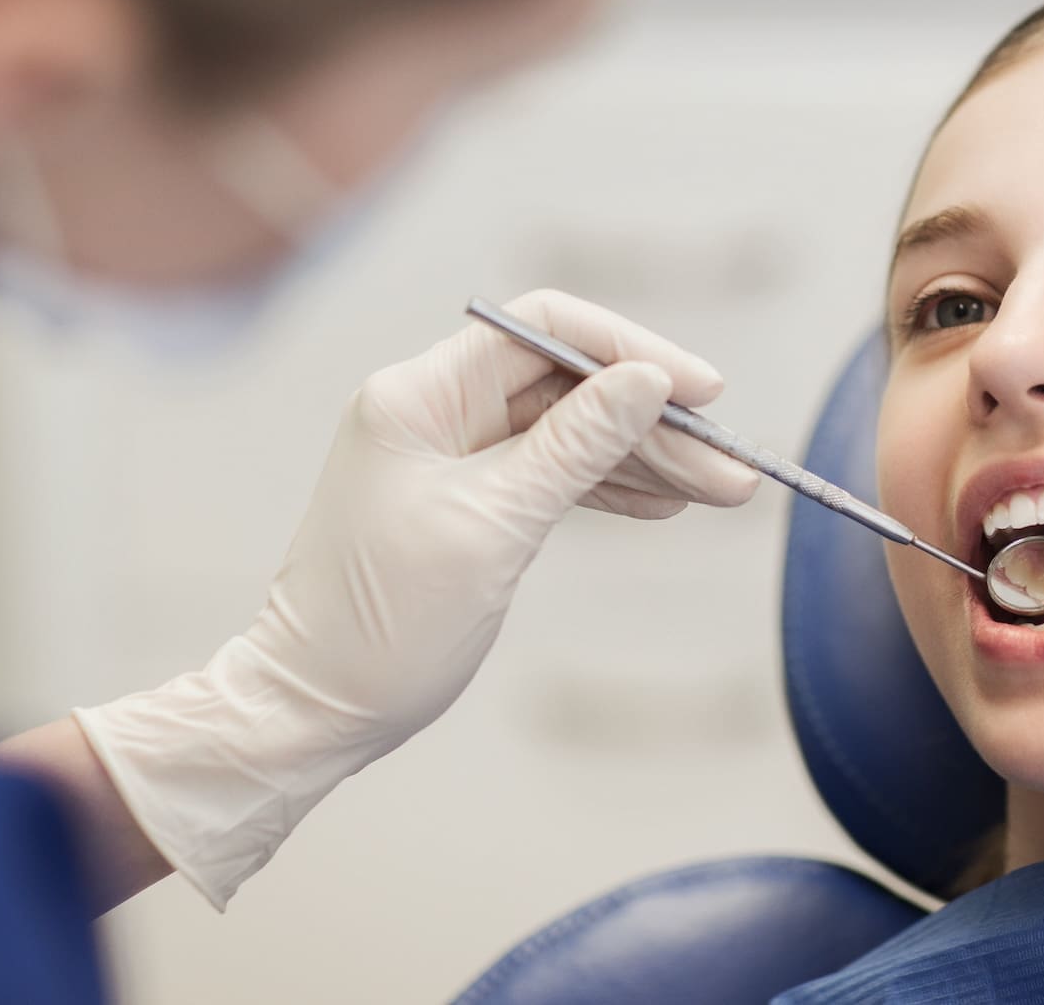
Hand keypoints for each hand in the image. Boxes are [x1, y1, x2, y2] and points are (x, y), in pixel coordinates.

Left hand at [73, 291, 757, 907]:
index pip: (545, 331)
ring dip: (645, 460)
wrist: (311, 712)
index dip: (631, 349)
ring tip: (722, 491)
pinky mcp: (463, 501)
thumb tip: (647, 379)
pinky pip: (551, 474)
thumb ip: (575, 447)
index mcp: (420, 397)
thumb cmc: (382, 626)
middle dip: (655, 423)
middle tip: (732, 468)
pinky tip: (665, 504)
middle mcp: (432, 411)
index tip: (703, 389)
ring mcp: (447, 456)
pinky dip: (608, 487)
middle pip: (568, 386)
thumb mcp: (493, 529)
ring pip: (569, 433)